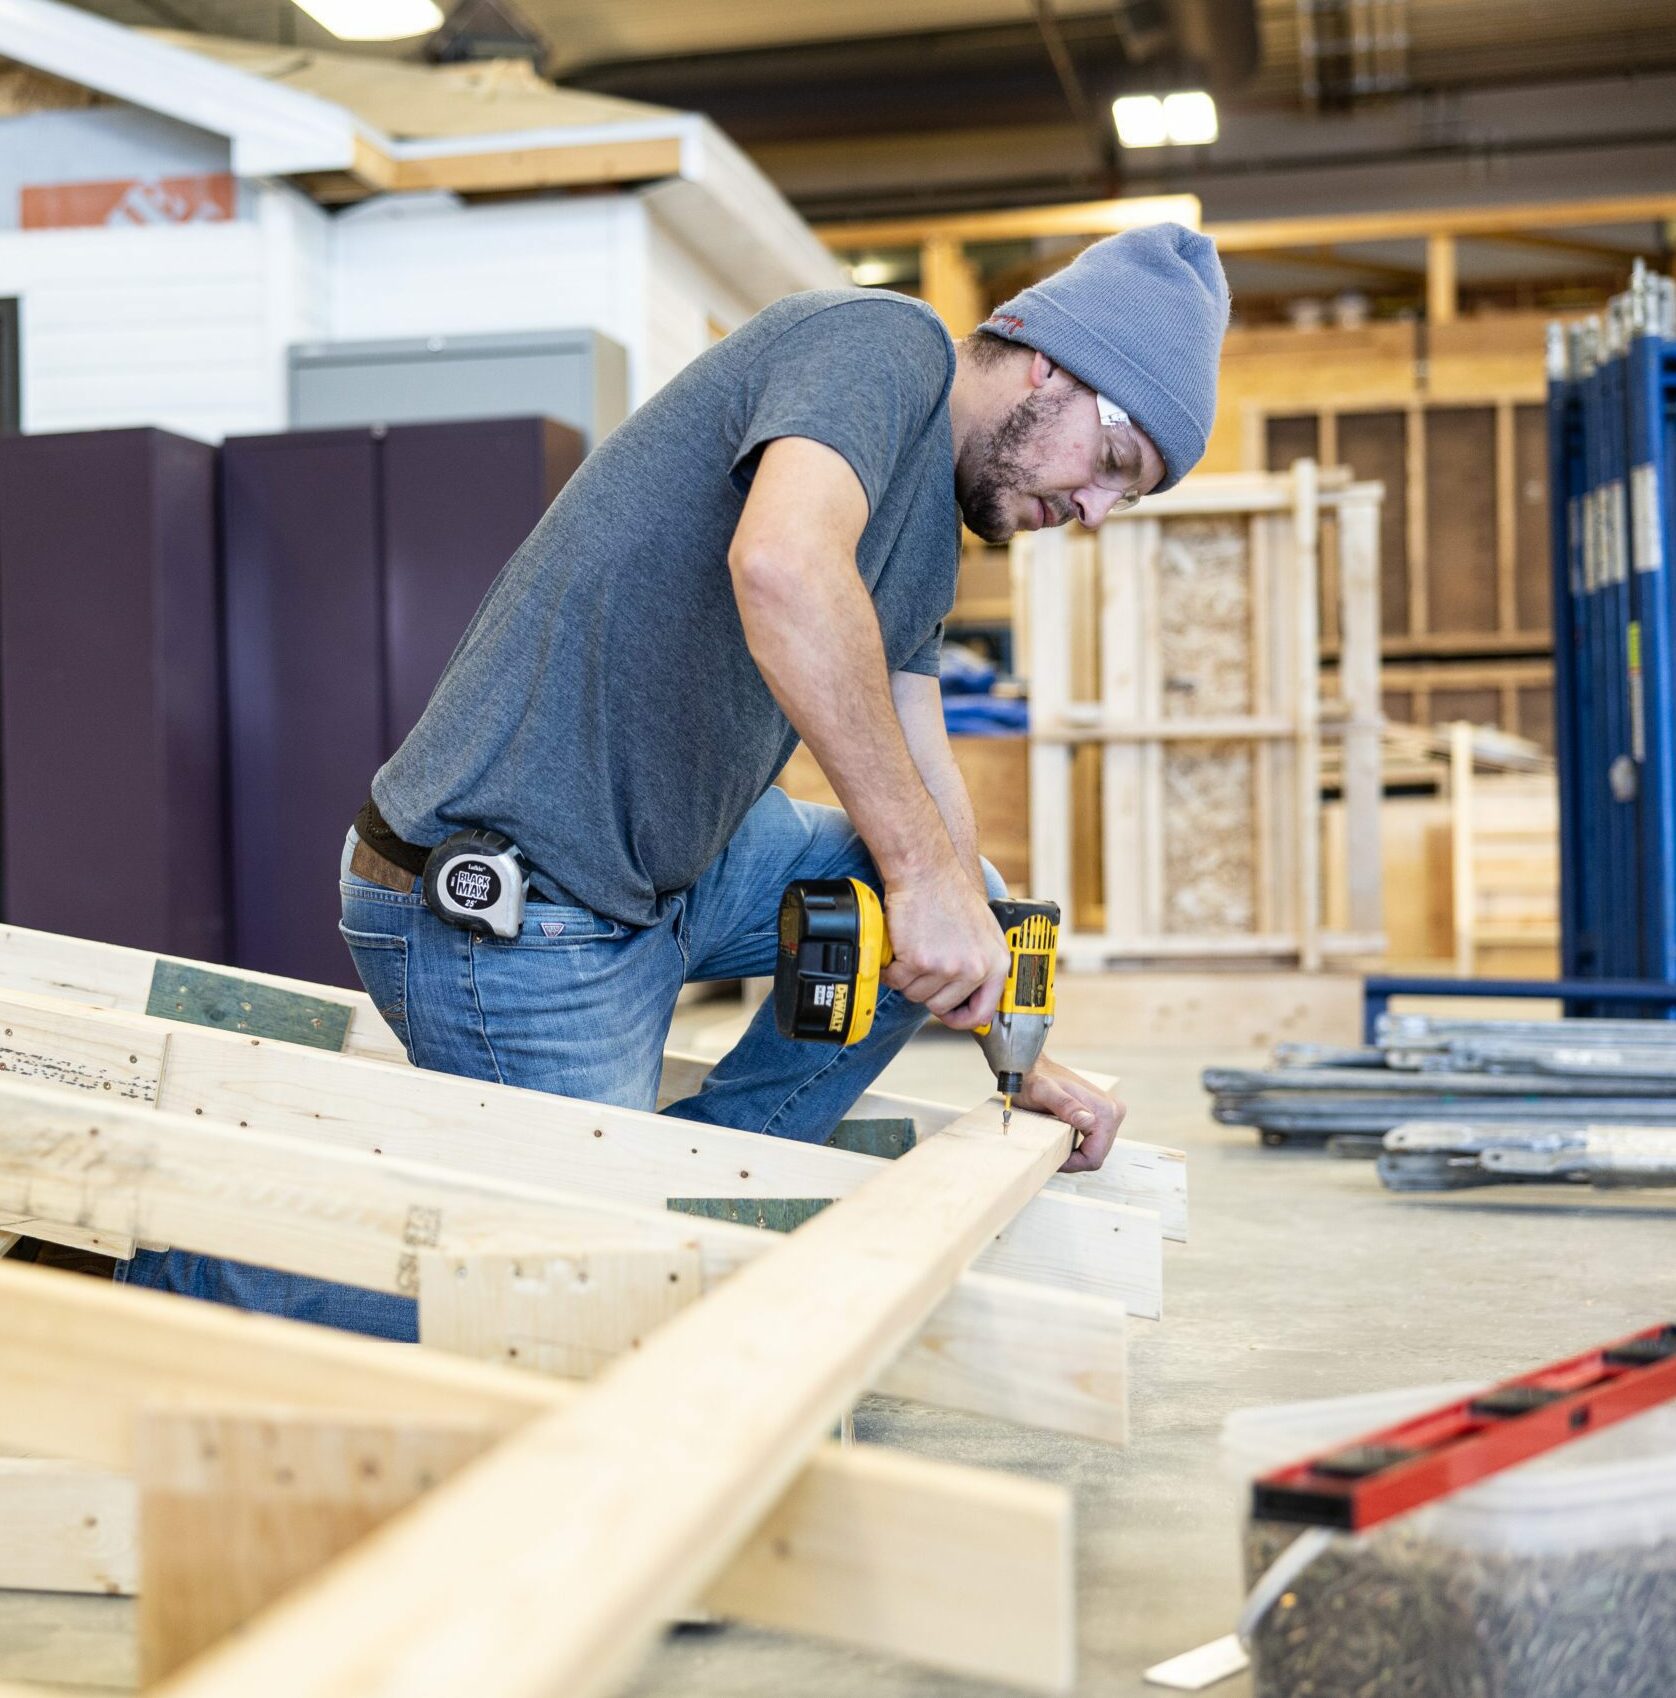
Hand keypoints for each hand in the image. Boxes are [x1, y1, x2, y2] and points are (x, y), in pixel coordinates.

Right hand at [881, 869, 1009, 1028]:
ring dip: (907, 978)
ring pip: (916, 995)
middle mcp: (975, 968)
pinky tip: (898, 950)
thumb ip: (982, 966)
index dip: (961, 1019)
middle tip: (922, 966)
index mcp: (996, 964)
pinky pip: (897, 981)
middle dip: (926, 990)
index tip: (948, 1015)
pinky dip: (891, 969)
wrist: (927, 873)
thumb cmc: (951, 896)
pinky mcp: (920, 961)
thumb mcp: (984, 932)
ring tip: (912, 951)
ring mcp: (948, 966)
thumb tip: (978, 1003)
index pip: (982, 1013)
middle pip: (941, 1006)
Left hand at [1013, 1056, 1126, 1171]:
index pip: (1094, 1157)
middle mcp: (1113, 1110)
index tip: (1052, 1154)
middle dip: (1074, 1157)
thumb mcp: (1042, 1091)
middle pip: (1097, 1155)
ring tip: (1055, 1138)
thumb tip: (1089, 1121)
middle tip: (1050, 1145)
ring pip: (1096, 1150)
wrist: (1033, 1066)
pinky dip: (1078, 1143)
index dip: (1072, 1163)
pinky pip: (1095, 1141)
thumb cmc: (1033, 1079)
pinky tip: (1062, 1134)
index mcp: (1104, 1110)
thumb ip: (1064, 1105)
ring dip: (1076, 1151)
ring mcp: (1111, 1112)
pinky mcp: (1105, 1115)